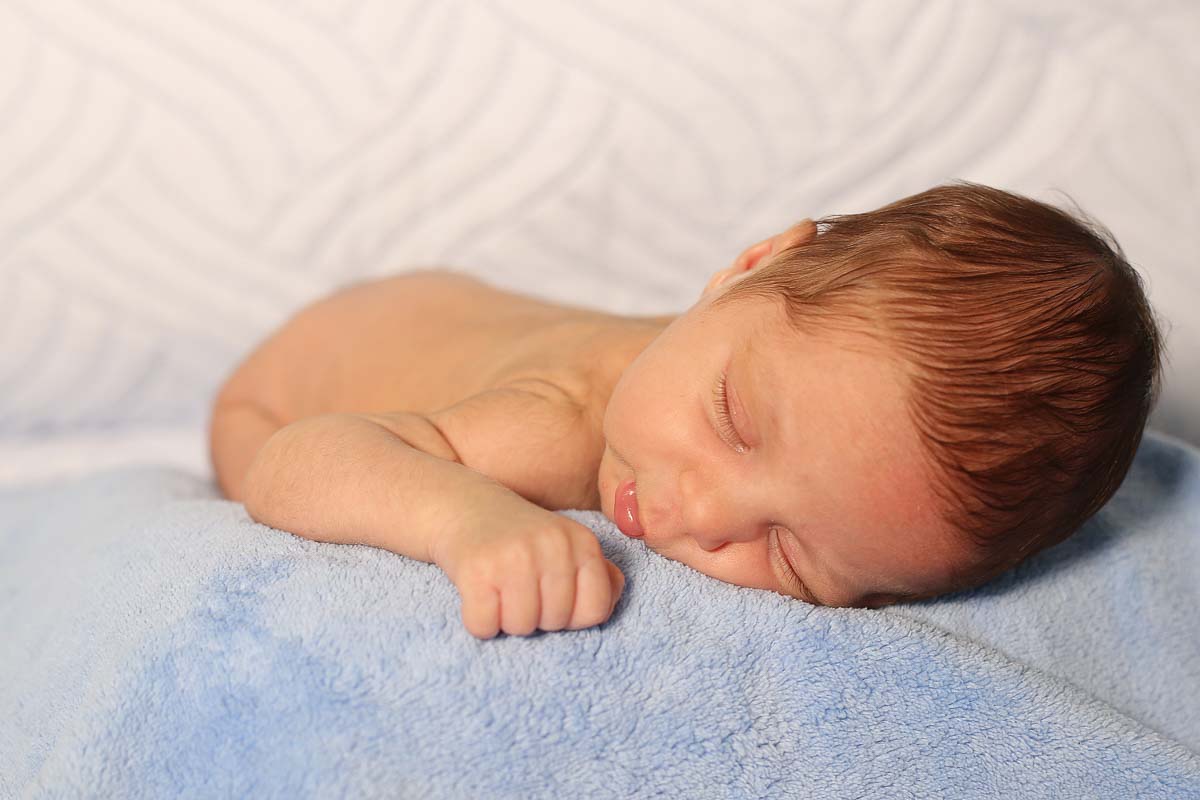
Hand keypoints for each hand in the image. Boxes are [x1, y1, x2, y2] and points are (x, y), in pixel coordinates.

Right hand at [430, 485, 625, 638]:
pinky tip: (477, 595)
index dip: (571, 616)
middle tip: (517, 589)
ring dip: (505, 620)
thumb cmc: (520, 537)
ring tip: (498, 590)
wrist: (463, 507)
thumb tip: (614, 591)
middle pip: (556, 622)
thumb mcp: (565, 543)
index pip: (595, 611)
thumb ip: (597, 570)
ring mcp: (514, 556)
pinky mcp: (476, 570)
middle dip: (536, 618)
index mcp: (581, 541)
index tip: (550, 598)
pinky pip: (484, 625)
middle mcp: (551, 545)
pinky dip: (477, 621)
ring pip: (521, 627)